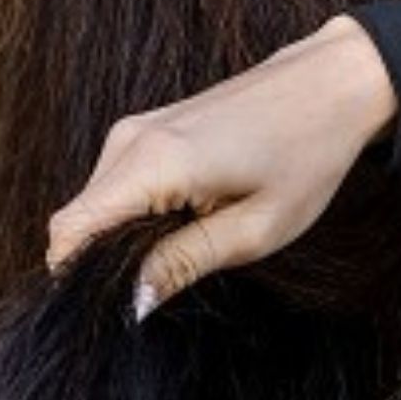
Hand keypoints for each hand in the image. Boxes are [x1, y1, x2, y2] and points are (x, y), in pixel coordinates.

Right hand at [45, 15, 396, 316]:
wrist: (330, 86)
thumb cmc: (305, 159)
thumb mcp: (252, 232)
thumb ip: (183, 264)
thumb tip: (132, 302)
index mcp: (153, 163)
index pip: (70, 231)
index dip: (79, 280)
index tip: (113, 313)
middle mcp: (128, 140)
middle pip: (76, 223)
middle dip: (101, 266)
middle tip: (158, 297)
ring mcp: (134, 130)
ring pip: (95, 207)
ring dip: (121, 244)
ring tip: (179, 261)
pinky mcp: (146, 131)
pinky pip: (116, 189)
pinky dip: (134, 221)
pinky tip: (182, 233)